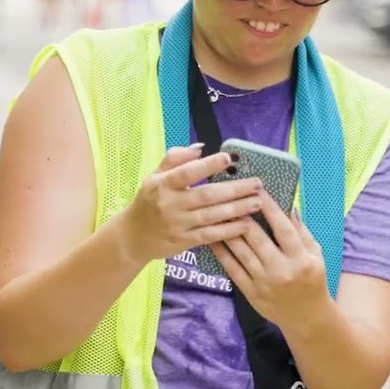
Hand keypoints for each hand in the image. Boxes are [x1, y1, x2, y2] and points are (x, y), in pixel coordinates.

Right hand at [121, 145, 263, 262]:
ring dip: (237, 209)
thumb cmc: (148, 201)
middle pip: (206, 195)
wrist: (132, 237)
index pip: (186, 173)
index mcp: (162, 184)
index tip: (228, 158)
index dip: (207, 166)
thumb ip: (175, 159)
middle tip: (257, 184)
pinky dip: (229, 230)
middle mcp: (170, 204)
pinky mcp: (184, 242)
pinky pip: (210, 235)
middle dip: (234, 189)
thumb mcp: (154, 176)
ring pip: (212, 216)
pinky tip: (246, 224)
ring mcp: (178, 224)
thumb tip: (200, 147)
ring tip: (257, 202)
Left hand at [209, 193, 330, 327]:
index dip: (270, 208)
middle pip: (256, 237)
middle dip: (243, 215)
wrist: (305, 316)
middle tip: (231, 198)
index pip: (282, 228)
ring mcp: (263, 282)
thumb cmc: (313, 280)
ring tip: (218, 213)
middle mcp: (280, 270)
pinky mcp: (250, 292)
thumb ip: (301, 231)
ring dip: (227, 230)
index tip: (258, 190)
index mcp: (300, 259)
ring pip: (240, 251)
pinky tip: (213, 238)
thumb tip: (289, 206)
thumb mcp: (315, 254)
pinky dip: (221, 252)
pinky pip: (231, 268)